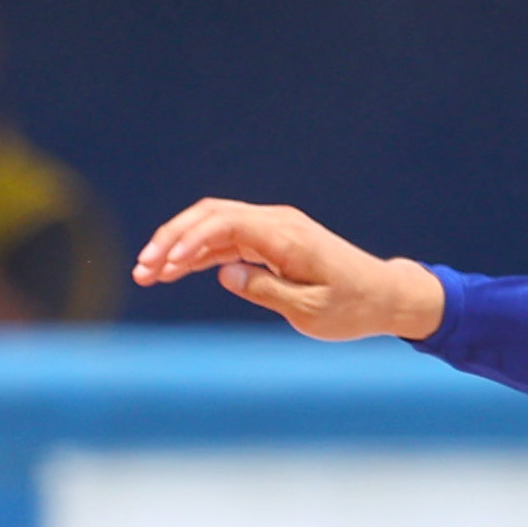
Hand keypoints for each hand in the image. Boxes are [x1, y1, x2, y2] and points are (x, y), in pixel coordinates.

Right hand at [131, 196, 444, 339]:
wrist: (384, 296)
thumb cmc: (352, 307)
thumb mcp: (310, 310)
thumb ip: (266, 291)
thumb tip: (224, 273)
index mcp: (287, 237)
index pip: (226, 224)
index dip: (190, 241)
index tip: (167, 267)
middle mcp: (277, 224)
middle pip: (209, 216)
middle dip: (171, 239)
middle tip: (142, 270)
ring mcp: (272, 230)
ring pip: (212, 226)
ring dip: (178, 247)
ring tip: (146, 275)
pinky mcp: (270, 242)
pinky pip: (225, 240)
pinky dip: (197, 254)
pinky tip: (171, 272)